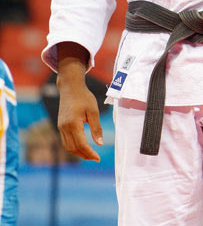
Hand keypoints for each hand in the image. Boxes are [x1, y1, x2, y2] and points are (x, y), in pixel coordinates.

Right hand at [57, 43, 102, 161]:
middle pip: (73, 148)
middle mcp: (64, 127)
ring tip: (90, 154)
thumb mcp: (93, 111)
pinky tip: (82, 146)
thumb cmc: (84, 97)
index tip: (98, 158)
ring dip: (78, 153)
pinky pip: (65, 141)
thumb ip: (96, 128)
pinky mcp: (60, 126)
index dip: (90, 153)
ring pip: (68, 147)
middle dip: (84, 155)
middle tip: (95, 158)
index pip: (81, 144)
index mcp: (73, 124)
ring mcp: (60, 127)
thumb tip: (100, 144)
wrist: (70, 87)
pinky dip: (73, 147)